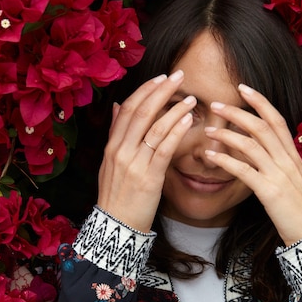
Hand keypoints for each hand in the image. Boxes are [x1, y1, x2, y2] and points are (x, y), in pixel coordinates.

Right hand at [97, 70, 196, 231]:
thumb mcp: (110, 162)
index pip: (128, 109)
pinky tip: (187, 120)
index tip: (161, 77)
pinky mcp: (149, 177)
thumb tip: (118, 107)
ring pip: (155, 127)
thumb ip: (115, 133)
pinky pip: (164, 148)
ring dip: (174, 109)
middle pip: (142, 112)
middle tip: (179, 75)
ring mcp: (134, 163)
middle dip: (162, 90)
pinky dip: (176, 131)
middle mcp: (121, 150)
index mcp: (112, 145)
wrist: (117, 226)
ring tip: (191, 98)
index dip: (145, 90)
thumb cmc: (118, 195)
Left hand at [204, 84, 301, 246]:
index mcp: (293, 156)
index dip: (260, 102)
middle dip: (236, 112)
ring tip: (207, 130)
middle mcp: (287, 160)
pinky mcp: (269, 192)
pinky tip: (210, 156)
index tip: (243, 88)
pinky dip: (225, 160)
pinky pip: (243, 171)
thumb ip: (281, 165)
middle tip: (215, 104)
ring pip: (250, 144)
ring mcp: (279, 175)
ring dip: (226, 134)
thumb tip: (264, 153)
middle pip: (261, 126)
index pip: (277, 120)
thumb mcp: (295, 181)